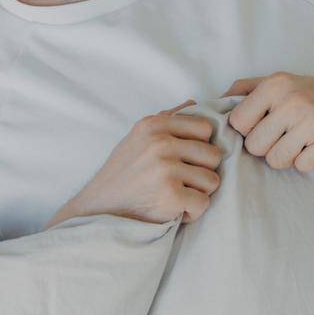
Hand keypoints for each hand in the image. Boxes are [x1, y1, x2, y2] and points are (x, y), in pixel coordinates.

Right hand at [43, 99, 223, 230]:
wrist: (101, 206)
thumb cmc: (123, 172)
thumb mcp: (138, 137)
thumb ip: (166, 119)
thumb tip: (194, 103)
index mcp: (154, 125)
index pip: (205, 127)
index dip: (200, 145)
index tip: (185, 158)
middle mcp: (160, 143)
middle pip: (213, 155)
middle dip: (202, 171)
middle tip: (182, 180)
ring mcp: (165, 169)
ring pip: (212, 180)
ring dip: (198, 192)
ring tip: (178, 194)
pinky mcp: (170, 195)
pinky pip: (203, 203)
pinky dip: (192, 211)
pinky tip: (176, 209)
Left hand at [222, 72, 313, 172]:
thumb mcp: (283, 81)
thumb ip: (246, 88)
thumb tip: (214, 102)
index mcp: (275, 85)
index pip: (238, 123)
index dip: (248, 130)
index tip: (264, 126)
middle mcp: (292, 101)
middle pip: (254, 146)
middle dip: (267, 147)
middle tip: (286, 136)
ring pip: (275, 160)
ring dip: (287, 156)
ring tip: (301, 141)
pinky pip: (301, 166)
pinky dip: (308, 161)